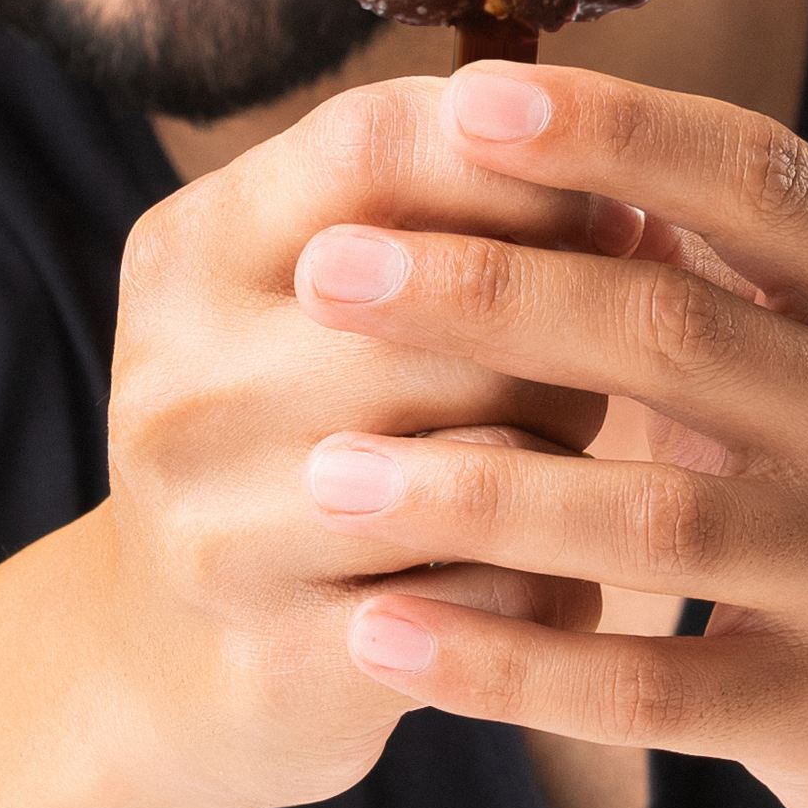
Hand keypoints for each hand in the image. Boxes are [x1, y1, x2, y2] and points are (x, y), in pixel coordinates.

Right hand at [82, 68, 637, 807]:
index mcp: (187, 255)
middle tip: (598, 369)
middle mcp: (178, 385)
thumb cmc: (302, 436)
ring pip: (486, 458)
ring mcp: (217, 534)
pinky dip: (558, 587)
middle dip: (566, 335)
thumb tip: (631, 195)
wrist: (176, 662)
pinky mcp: (279, 662)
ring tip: (572, 470)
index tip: (611, 205)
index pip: (374, 145)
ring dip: (569, 460)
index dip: (523, 163)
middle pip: (450, 307)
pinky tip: (550, 583)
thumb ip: (441, 221)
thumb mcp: (318, 302)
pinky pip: (497, 598)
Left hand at [276, 59, 807, 807]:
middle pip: (679, 336)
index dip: (615, 132)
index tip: (465, 102)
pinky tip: (381, 632)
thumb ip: (703, 249)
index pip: (760, 178)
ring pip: (652, 524)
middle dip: (486, 298)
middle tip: (328, 276)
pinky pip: (643, 688)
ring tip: (323, 474)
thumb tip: (493, 112)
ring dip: (472, 492)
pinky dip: (501, 658)